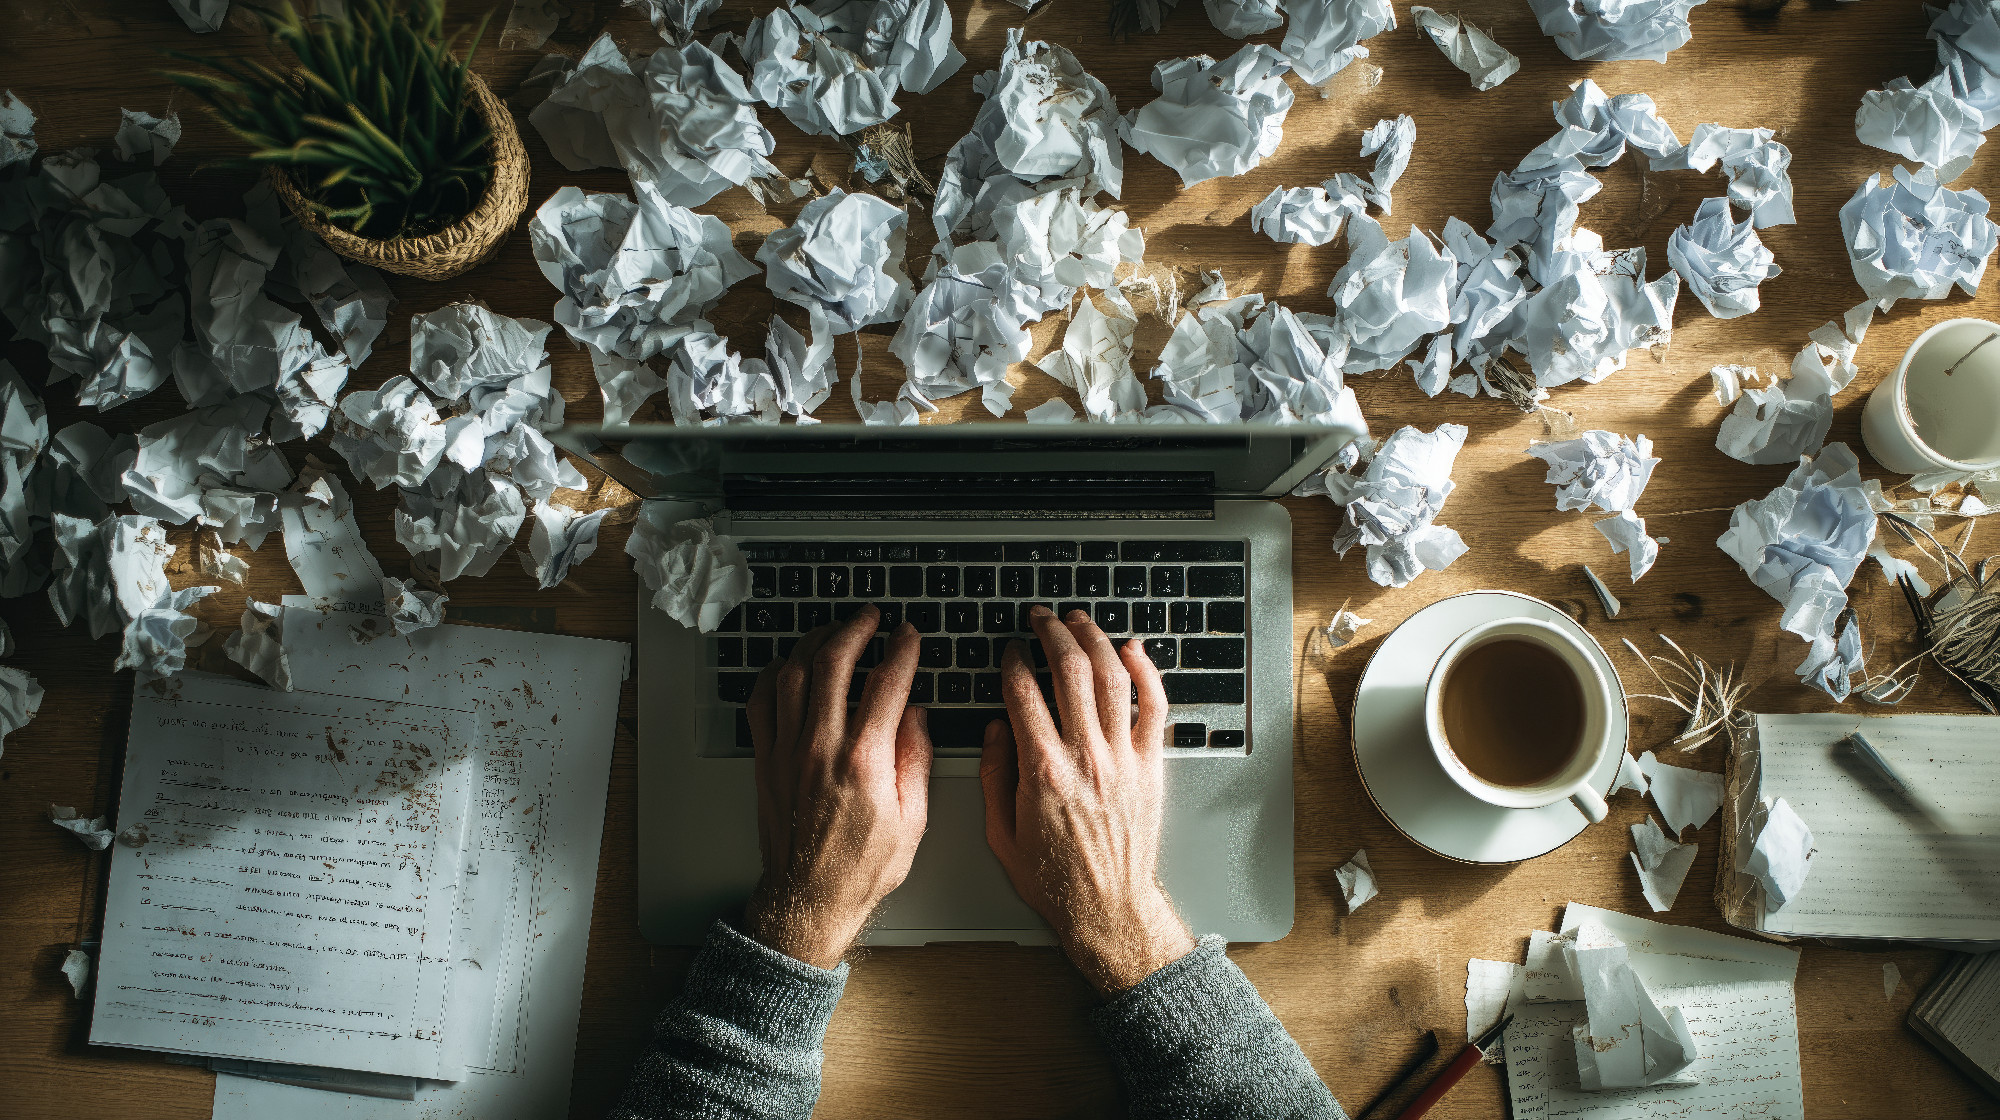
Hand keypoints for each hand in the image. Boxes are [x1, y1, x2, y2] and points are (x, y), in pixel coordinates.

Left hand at [743, 606, 930, 967]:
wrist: (809, 899)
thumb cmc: (860, 868)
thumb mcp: (913, 820)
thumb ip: (916, 759)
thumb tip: (915, 715)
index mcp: (864, 762)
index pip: (886, 684)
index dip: (902, 650)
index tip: (909, 635)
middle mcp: (821, 748)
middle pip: (833, 663)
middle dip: (855, 628)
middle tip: (870, 617)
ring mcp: (787, 751)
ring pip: (793, 673)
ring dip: (815, 641)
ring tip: (834, 630)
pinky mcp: (765, 759)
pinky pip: (762, 700)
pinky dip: (774, 673)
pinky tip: (790, 664)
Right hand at [981, 606, 1195, 992]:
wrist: (1108, 909)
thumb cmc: (1054, 879)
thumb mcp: (1001, 833)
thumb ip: (993, 775)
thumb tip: (995, 728)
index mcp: (1043, 772)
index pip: (1022, 694)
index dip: (1012, 662)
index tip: (1008, 651)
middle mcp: (1085, 757)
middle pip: (1069, 672)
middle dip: (1050, 634)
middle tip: (1040, 618)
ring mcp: (1123, 759)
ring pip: (1112, 678)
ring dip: (1093, 640)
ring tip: (1078, 621)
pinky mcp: (1151, 766)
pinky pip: (1154, 707)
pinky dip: (1147, 672)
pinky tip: (1133, 649)